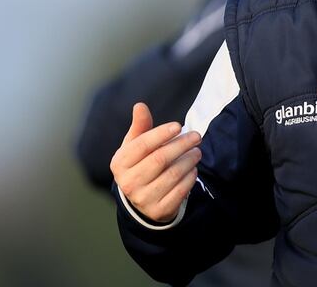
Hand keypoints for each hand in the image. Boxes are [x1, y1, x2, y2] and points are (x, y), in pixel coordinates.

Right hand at [111, 102, 201, 222]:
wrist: (140, 199)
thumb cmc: (139, 164)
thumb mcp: (134, 146)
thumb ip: (140, 126)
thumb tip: (140, 105)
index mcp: (120, 163)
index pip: (142, 145)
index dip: (161, 133)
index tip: (178, 126)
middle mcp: (128, 182)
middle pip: (160, 159)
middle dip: (182, 145)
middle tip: (196, 136)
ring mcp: (143, 199)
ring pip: (173, 174)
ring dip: (189, 160)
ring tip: (197, 151)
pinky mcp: (159, 210)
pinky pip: (180, 191)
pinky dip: (190, 178)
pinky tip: (193, 169)